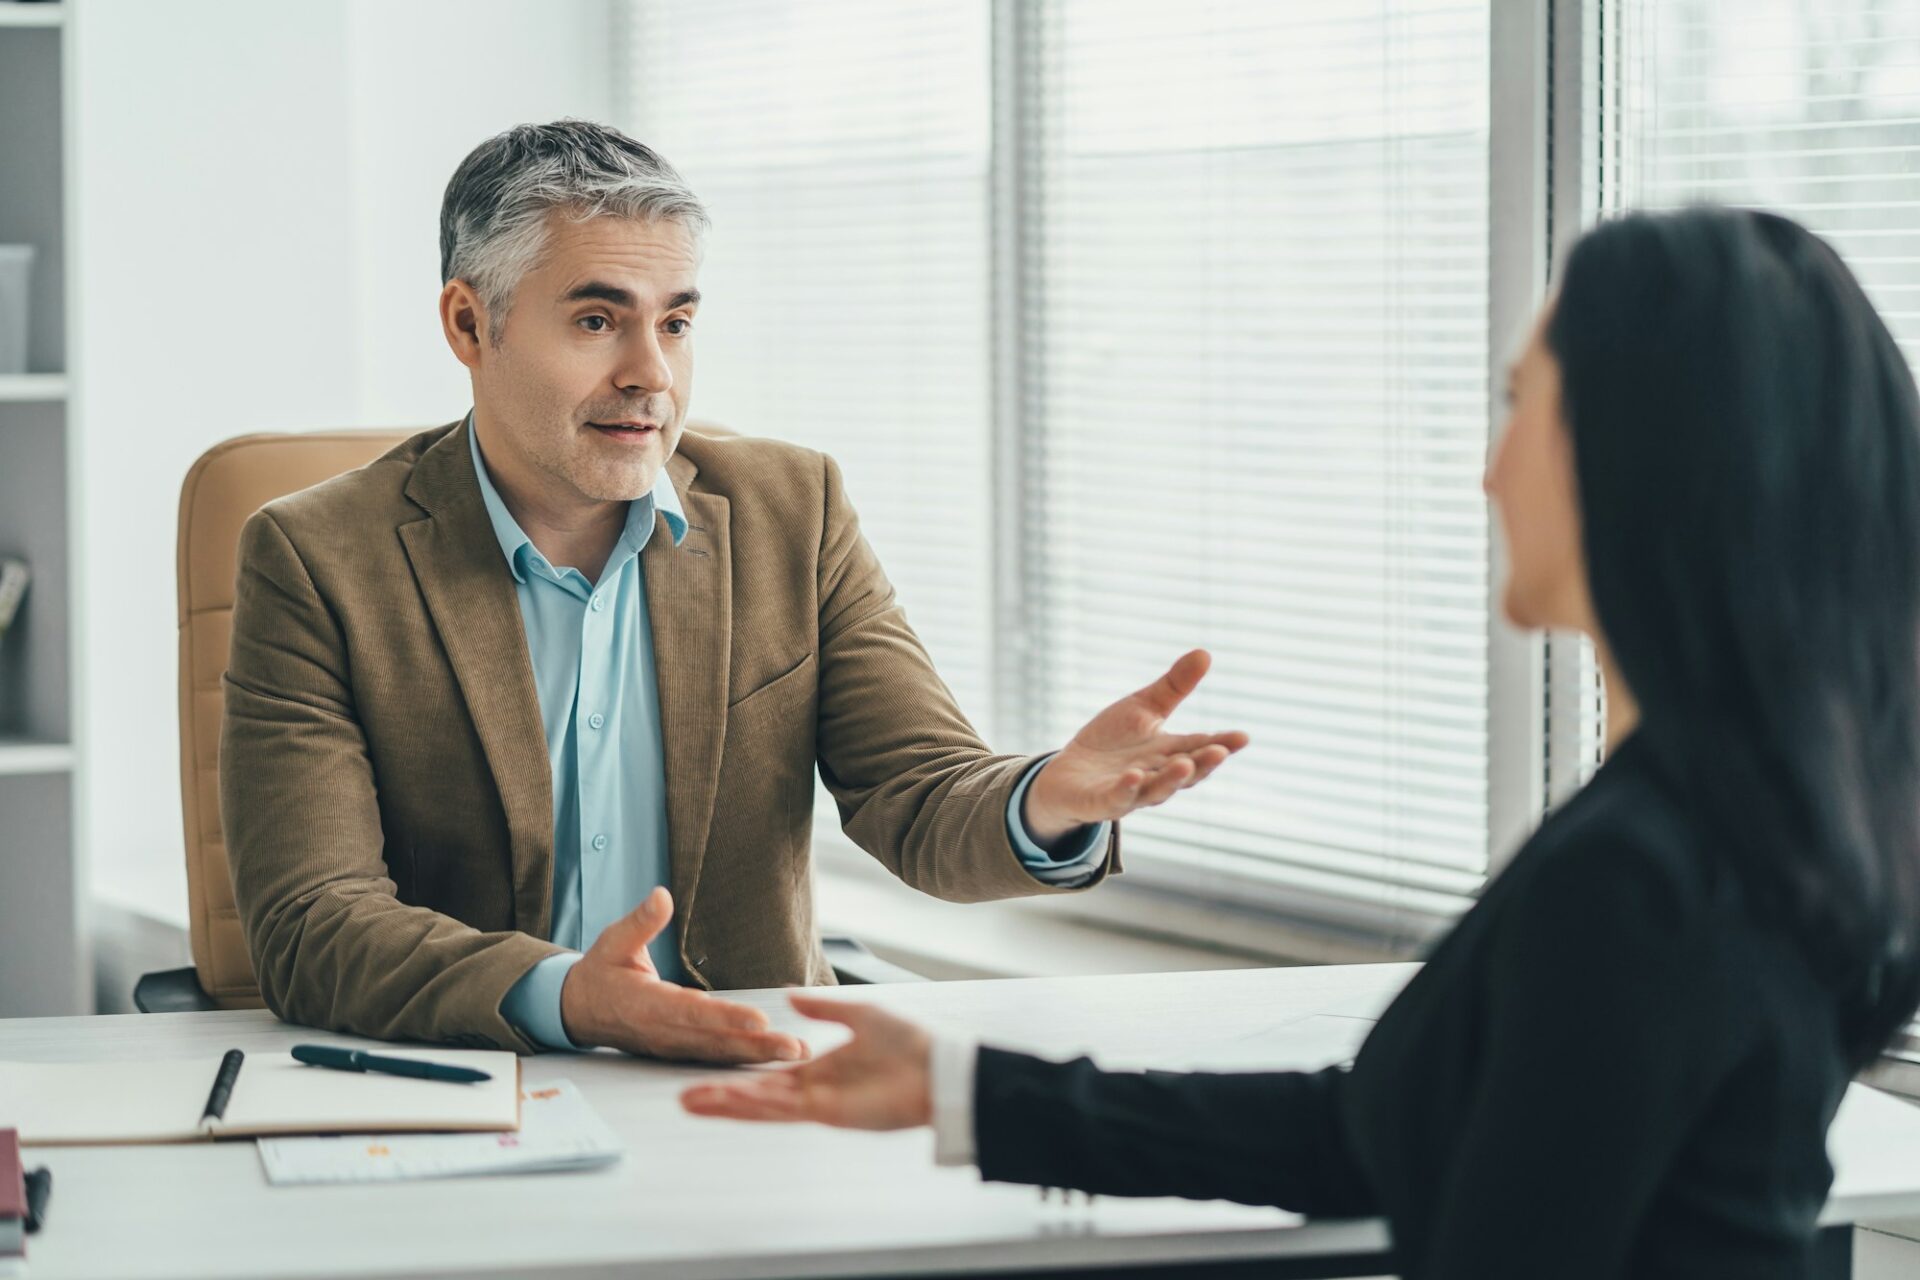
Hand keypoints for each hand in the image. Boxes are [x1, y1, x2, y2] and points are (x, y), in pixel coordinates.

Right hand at [559, 886, 808, 1063]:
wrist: (578, 1010)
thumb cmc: (602, 972)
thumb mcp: (614, 941)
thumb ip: (640, 922)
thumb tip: (661, 896)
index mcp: (646, 1004)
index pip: (691, 1012)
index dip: (725, 1017)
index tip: (759, 1020)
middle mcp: (663, 1031)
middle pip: (714, 1041)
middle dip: (756, 1045)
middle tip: (794, 1047)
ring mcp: (672, 1045)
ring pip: (719, 1053)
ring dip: (757, 1055)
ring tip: (794, 1053)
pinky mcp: (679, 1050)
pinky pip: (715, 1056)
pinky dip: (744, 1058)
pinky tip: (772, 1056)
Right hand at [678, 993, 933, 1130]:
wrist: (937, 1066)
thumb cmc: (909, 1044)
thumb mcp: (860, 1014)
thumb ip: (824, 1008)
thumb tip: (791, 998)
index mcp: (819, 1071)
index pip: (769, 1077)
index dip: (739, 1077)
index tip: (709, 1075)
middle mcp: (813, 1091)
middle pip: (756, 1097)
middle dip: (720, 1098)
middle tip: (684, 1099)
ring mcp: (818, 1104)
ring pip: (761, 1106)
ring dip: (726, 1104)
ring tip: (690, 1102)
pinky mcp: (827, 1112)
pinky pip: (783, 1109)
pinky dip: (754, 1105)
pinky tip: (728, 1101)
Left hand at [1022, 648, 1248, 846]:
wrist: (1068, 774)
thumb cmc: (1112, 741)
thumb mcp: (1143, 708)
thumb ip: (1174, 686)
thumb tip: (1205, 653)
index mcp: (1170, 752)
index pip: (1200, 747)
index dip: (1222, 744)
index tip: (1243, 737)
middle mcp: (1156, 775)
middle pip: (1185, 772)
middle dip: (1203, 763)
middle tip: (1220, 751)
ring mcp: (1132, 792)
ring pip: (1156, 790)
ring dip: (1171, 779)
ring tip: (1184, 764)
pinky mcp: (1102, 802)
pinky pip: (1117, 798)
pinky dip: (1127, 789)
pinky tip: (1133, 775)